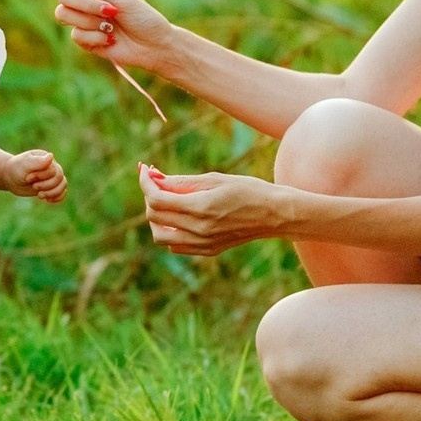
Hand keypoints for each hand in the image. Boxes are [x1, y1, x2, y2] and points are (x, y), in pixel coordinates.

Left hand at [6, 148, 67, 203]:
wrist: (10, 178)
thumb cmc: (16, 169)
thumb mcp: (24, 165)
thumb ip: (37, 162)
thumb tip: (51, 156)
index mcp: (46, 158)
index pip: (53, 170)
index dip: (41, 176)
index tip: (27, 178)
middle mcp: (52, 166)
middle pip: (59, 178)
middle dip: (47, 185)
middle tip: (34, 187)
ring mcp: (52, 176)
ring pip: (63, 185)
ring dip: (52, 193)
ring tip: (40, 195)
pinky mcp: (51, 186)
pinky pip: (62, 192)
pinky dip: (58, 197)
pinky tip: (48, 200)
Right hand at [55, 0, 177, 75]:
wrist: (153, 46)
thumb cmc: (143, 18)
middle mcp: (86, 0)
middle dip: (84, 4)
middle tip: (109, 11)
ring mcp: (84, 20)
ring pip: (63, 14)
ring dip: (89, 22)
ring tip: (110, 27)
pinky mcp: (84, 39)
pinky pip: (76, 35)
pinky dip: (95, 36)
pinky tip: (111, 39)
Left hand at [137, 163, 287, 255]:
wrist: (275, 215)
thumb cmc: (249, 190)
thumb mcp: (215, 179)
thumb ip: (182, 181)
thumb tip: (154, 177)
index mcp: (201, 208)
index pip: (156, 199)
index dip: (145, 183)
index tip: (145, 170)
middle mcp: (199, 230)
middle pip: (154, 216)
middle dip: (149, 196)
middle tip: (157, 181)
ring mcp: (203, 244)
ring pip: (160, 236)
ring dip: (156, 218)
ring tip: (167, 201)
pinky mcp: (208, 251)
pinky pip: (176, 246)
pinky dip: (169, 231)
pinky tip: (180, 217)